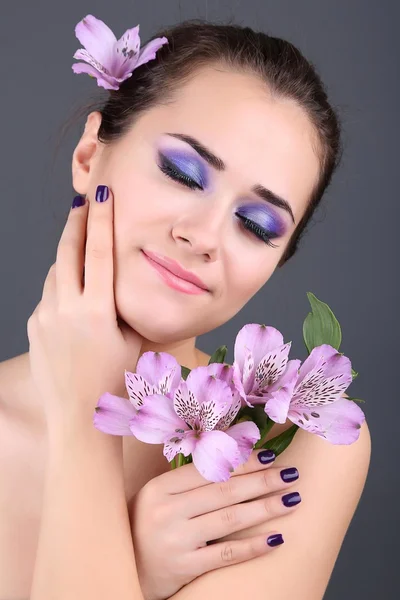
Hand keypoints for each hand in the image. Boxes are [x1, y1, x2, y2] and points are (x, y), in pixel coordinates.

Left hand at [27, 186, 142, 430]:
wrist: (80, 421)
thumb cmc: (116, 384)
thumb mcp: (134, 342)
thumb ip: (130, 308)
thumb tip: (131, 282)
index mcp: (96, 312)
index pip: (99, 253)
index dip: (101, 219)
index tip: (102, 193)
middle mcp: (65, 309)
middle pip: (67, 251)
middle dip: (76, 222)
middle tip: (83, 202)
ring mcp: (44, 318)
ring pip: (55, 272)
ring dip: (68, 256)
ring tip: (81, 246)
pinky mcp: (34, 328)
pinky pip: (48, 296)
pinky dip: (61, 287)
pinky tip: (74, 295)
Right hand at [129, 449, 300, 599]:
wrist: (125, 569)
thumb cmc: (146, 526)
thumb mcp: (158, 497)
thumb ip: (189, 480)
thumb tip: (236, 459)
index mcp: (160, 487)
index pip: (209, 469)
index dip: (242, 462)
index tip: (270, 455)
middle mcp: (166, 510)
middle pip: (224, 491)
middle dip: (262, 481)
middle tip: (290, 474)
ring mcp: (175, 539)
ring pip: (229, 518)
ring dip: (265, 508)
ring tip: (291, 499)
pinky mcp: (183, 567)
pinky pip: (225, 554)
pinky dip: (253, 546)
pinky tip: (276, 538)